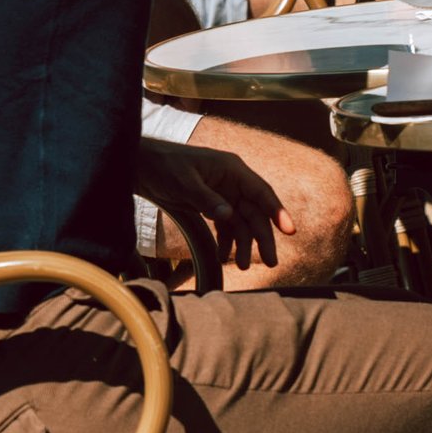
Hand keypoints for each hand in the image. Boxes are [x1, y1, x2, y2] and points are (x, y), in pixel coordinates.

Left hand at [137, 133, 287, 281]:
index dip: (277, 211)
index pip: (261, 192)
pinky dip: (226, 241)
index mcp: (232, 169)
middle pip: (254, 212)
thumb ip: (207, 200)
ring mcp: (222, 194)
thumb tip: (229, 216)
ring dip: (243, 244)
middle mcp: (232, 182)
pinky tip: (223, 256)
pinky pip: (225, 226)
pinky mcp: (211, 205)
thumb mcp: (184, 183)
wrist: (142, 167)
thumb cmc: (164, 166)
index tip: (289, 230)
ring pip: (241, 223)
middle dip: (262, 237)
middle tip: (270, 262)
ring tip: (240, 266)